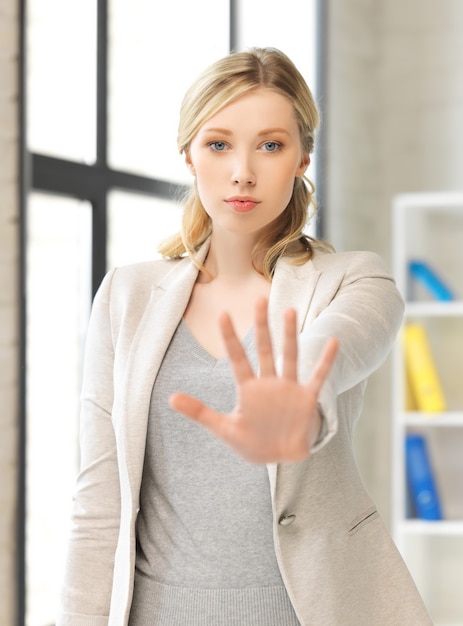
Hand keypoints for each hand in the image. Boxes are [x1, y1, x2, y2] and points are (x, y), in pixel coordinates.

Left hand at [169, 298, 337, 462]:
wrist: (280, 458)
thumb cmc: (252, 442)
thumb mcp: (224, 429)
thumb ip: (200, 412)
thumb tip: (170, 397)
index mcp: (248, 389)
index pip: (237, 358)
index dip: (230, 337)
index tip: (223, 314)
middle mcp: (268, 383)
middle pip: (263, 349)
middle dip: (261, 326)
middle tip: (259, 300)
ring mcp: (289, 388)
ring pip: (289, 356)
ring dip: (289, 336)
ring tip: (288, 312)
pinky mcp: (307, 399)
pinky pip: (318, 377)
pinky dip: (325, 361)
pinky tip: (333, 342)